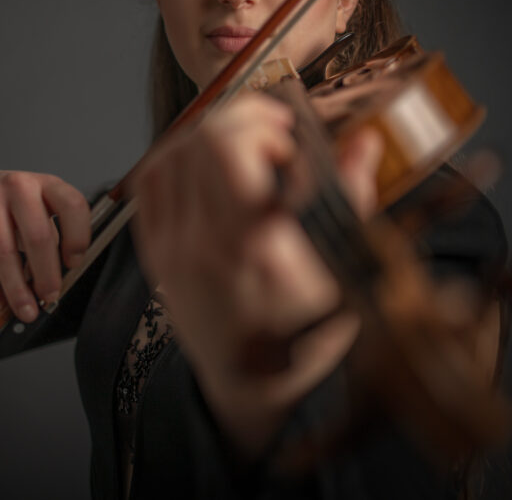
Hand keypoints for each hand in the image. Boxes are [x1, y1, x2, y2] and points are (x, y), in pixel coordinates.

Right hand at [0, 171, 90, 322]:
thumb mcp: (40, 209)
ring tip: (25, 309)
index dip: (77, 238)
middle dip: (46, 275)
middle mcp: (18, 185)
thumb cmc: (13, 207)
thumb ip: (53, 238)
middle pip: (37, 236)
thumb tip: (55, 282)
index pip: (72, 205)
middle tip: (49, 297)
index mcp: (47, 183)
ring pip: (3, 252)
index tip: (74, 264)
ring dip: (16, 289)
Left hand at [130, 93, 381, 458]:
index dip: (258, 124)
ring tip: (240, 146)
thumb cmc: (305, 336)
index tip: (288, 141)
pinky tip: (206, 166)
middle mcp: (205, 243)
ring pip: (168, 156)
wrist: (251, 390)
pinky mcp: (155, 258)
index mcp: (255, 244)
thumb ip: (350, 198)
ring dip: (205, 136)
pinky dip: (174, 160)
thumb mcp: (343, 271)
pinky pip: (148, 187)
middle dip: (238, 120)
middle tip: (270, 135)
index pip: (227, 147)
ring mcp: (172, 251)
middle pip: (198, 142)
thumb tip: (363, 140)